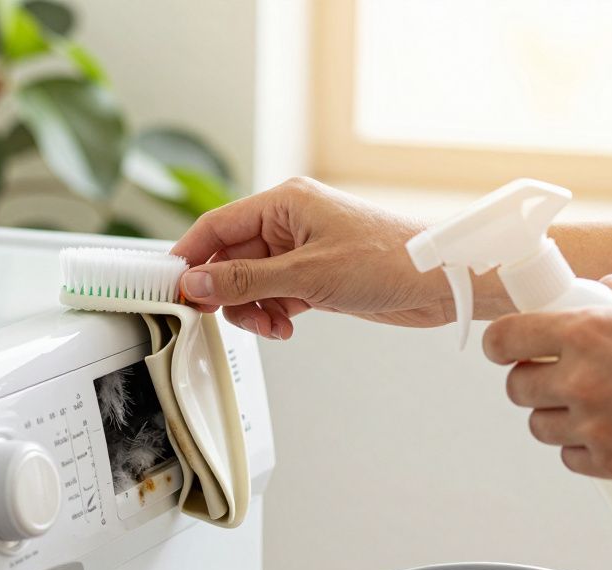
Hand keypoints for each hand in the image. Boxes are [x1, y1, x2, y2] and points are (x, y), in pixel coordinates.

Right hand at [170, 177, 457, 338]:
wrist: (440, 281)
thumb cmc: (390, 260)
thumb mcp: (308, 274)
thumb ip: (246, 281)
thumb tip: (197, 282)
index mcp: (284, 203)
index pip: (217, 226)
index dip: (190, 256)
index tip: (171, 286)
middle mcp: (290, 223)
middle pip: (231, 259)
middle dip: (228, 293)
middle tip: (225, 316)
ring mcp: (302, 251)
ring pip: (252, 283)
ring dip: (253, 309)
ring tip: (272, 325)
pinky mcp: (316, 276)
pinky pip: (275, 295)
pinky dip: (274, 314)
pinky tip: (287, 325)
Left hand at [483, 274, 611, 480]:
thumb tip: (597, 289)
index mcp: (585, 333)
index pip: (504, 339)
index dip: (499, 345)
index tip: (505, 348)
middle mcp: (581, 380)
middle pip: (517, 388)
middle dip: (528, 381)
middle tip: (551, 378)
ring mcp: (596, 427)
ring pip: (540, 427)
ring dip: (550, 418)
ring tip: (579, 409)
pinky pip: (571, 460)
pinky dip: (577, 452)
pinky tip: (594, 440)